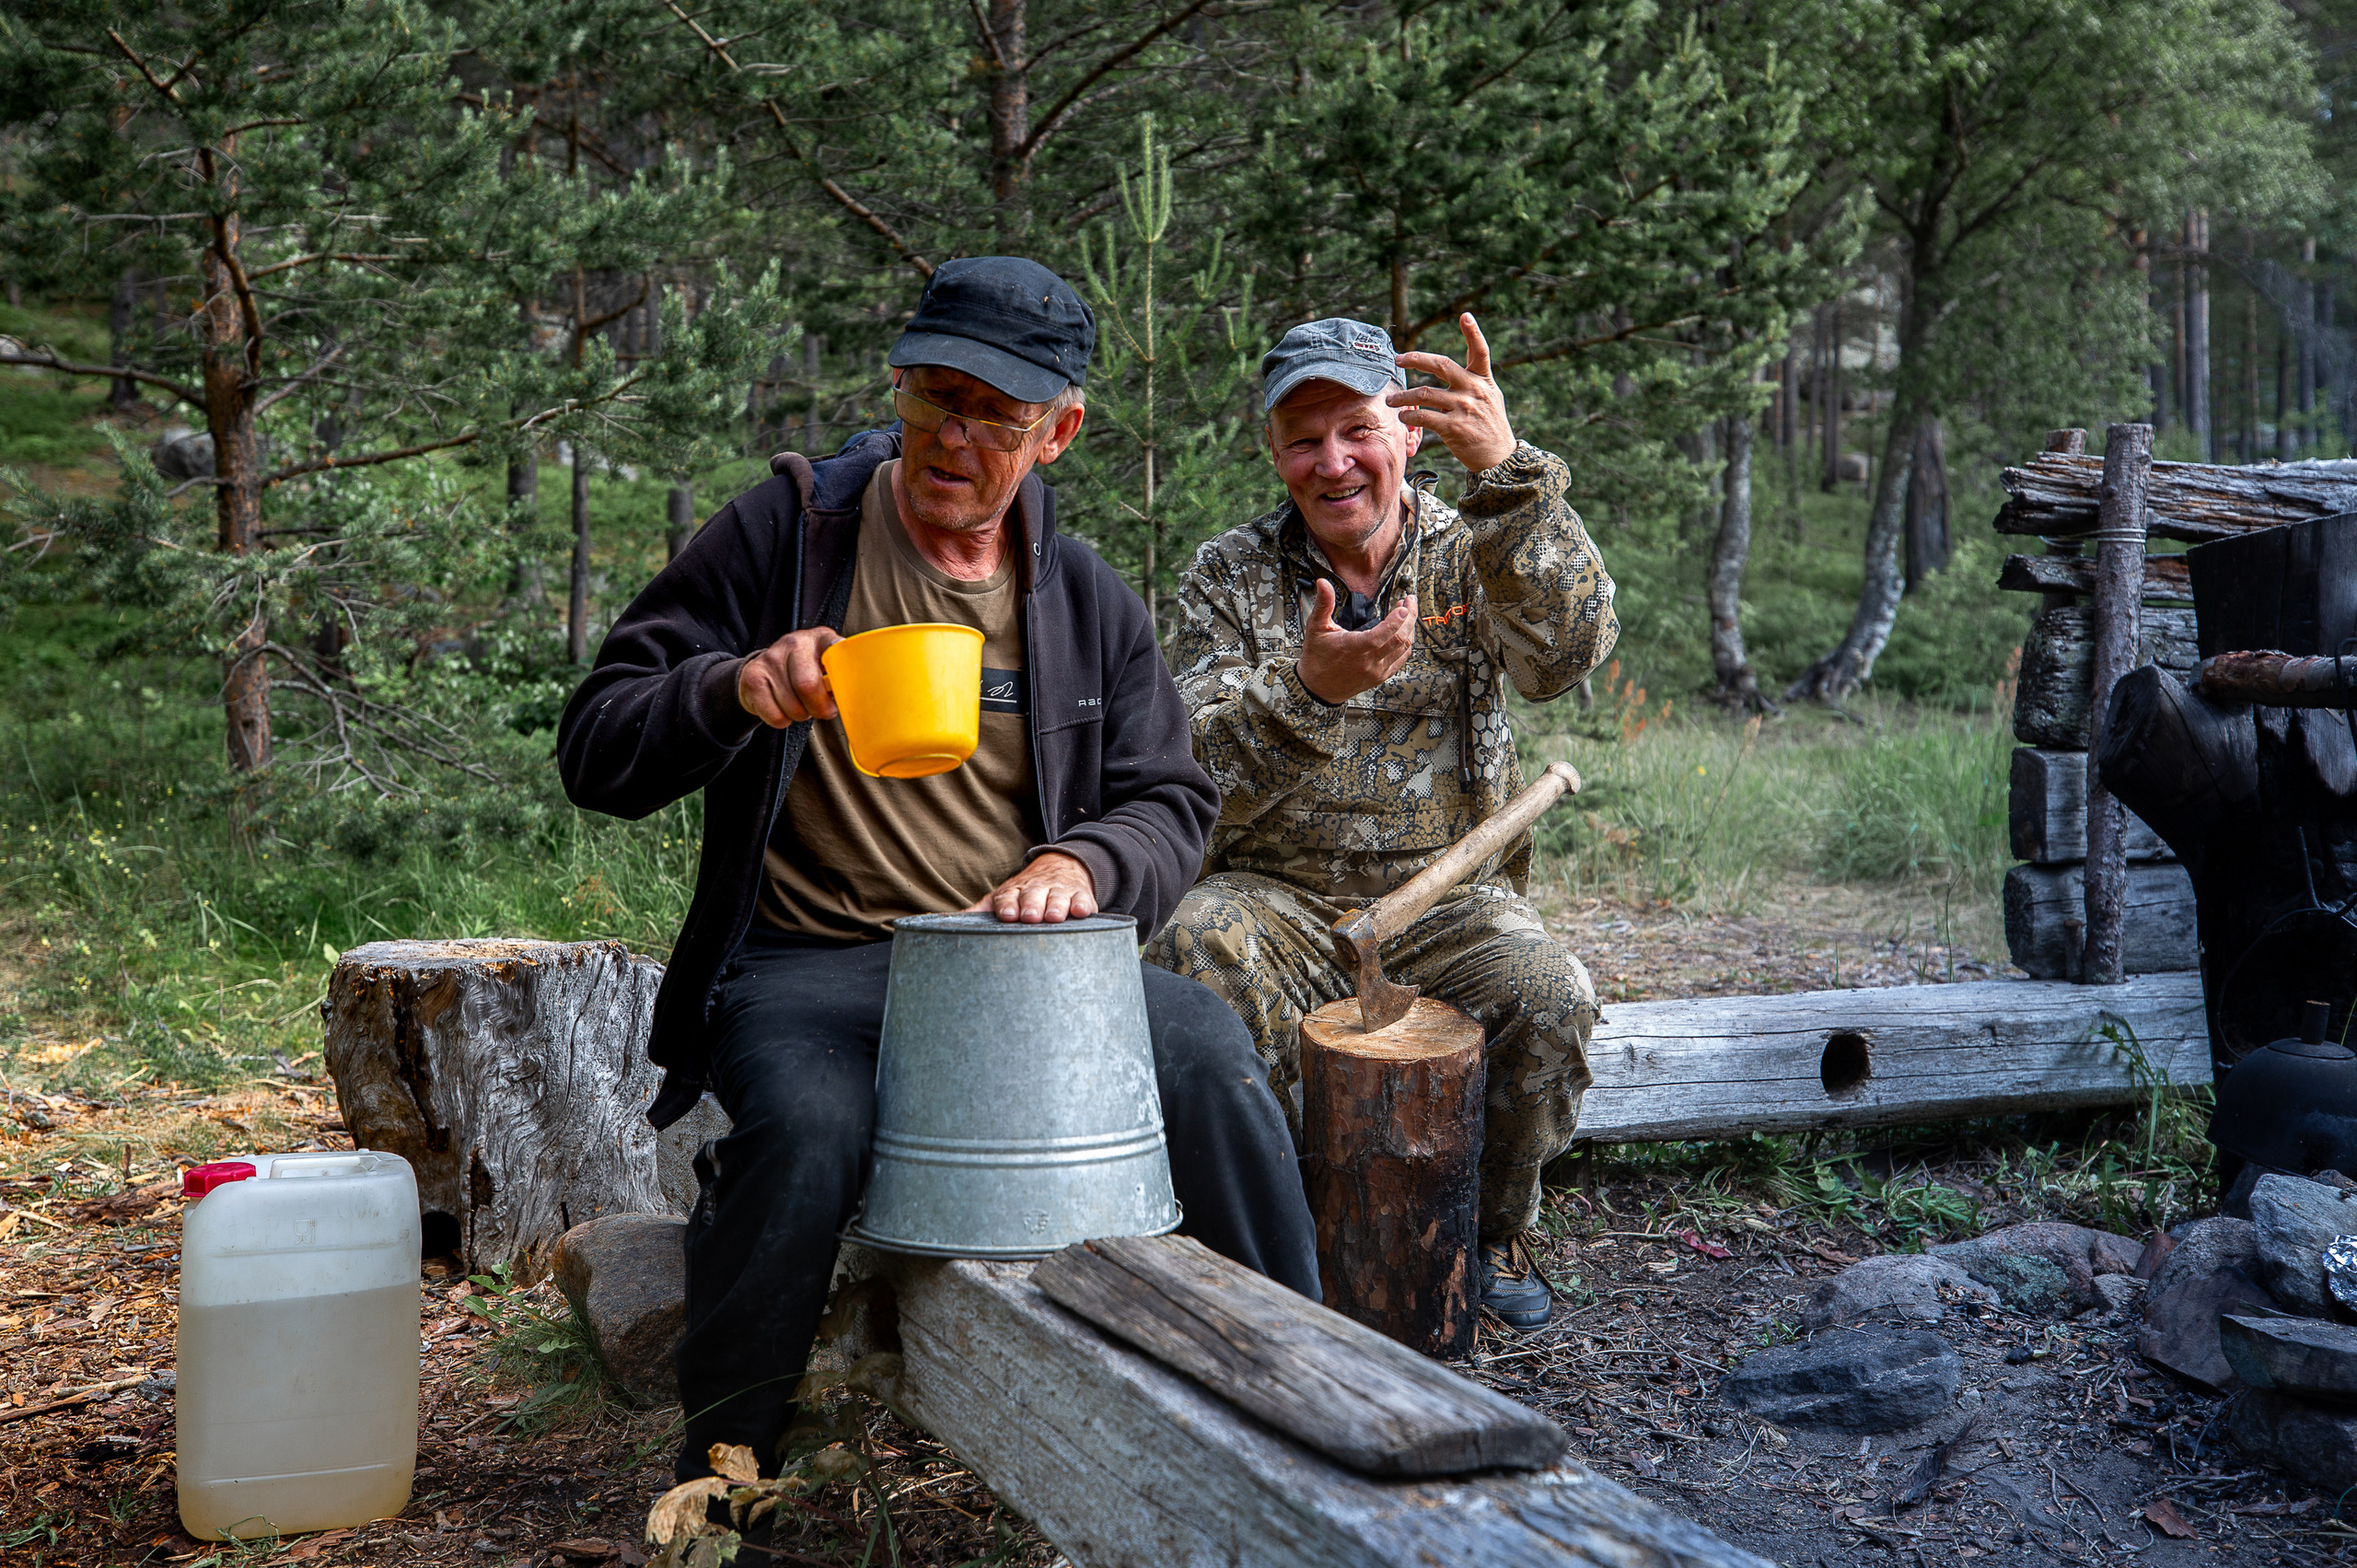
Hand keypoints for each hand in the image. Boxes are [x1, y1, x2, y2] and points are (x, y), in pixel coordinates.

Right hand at [737, 627, 844, 726]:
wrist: (765, 669)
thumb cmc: (804, 671)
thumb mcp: (825, 666)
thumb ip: (840, 677)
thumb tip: (851, 698)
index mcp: (820, 639)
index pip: (836, 649)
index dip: (841, 672)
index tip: (843, 687)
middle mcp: (795, 643)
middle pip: (808, 685)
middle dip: (819, 708)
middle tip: (822, 710)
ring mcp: (771, 658)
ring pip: (793, 707)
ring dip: (801, 715)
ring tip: (800, 704)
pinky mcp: (753, 677)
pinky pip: (775, 716)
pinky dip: (782, 720)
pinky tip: (783, 707)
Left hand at [968, 850, 1098, 923]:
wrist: (1060, 866)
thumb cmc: (1026, 892)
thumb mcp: (1003, 898)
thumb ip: (981, 911)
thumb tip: (947, 923)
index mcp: (1014, 892)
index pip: (1008, 897)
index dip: (1007, 906)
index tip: (1007, 915)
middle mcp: (1036, 889)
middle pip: (1033, 896)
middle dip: (1031, 905)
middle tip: (1030, 916)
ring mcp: (1059, 891)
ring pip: (1058, 898)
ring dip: (1056, 906)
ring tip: (1054, 917)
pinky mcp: (1080, 895)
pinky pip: (1083, 900)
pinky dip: (1082, 904)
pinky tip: (1081, 911)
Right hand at [1296, 578, 1414, 703]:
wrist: (1318, 688)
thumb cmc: (1317, 658)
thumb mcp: (1316, 627)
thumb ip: (1324, 604)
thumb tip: (1324, 584)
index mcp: (1352, 648)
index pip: (1380, 635)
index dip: (1395, 620)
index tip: (1403, 605)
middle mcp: (1367, 661)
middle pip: (1398, 639)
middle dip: (1410, 617)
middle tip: (1410, 600)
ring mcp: (1376, 670)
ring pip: (1403, 648)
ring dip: (1410, 628)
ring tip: (1409, 612)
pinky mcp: (1380, 676)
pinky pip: (1401, 659)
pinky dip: (1407, 643)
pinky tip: (1406, 631)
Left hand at [1389, 313, 1515, 473]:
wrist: (1498, 458)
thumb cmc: (1491, 427)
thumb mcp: (1490, 399)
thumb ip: (1473, 382)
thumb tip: (1451, 370)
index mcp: (1483, 381)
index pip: (1480, 352)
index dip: (1473, 333)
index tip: (1465, 316)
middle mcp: (1474, 390)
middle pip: (1441, 365)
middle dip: (1416, 359)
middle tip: (1399, 359)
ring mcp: (1463, 408)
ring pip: (1425, 393)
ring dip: (1404, 396)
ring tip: (1391, 400)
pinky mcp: (1453, 427)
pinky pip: (1425, 416)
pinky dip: (1410, 416)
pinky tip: (1403, 417)